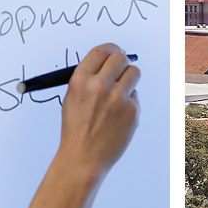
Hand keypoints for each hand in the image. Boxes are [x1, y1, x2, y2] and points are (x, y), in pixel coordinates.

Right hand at [52, 44, 139, 175]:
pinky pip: (136, 96)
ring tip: (119, 94)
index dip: (111, 49)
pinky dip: (129, 103)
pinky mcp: (132, 111)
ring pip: (134, 72)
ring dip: (129, 78)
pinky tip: (117, 117)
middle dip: (122, 62)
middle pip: (120, 58)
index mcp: (80, 81)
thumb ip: (89, 79)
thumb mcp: (72, 99)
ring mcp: (118, 98)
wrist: (83, 158)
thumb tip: (109, 62)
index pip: (101, 51)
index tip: (115, 52)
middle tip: (121, 70)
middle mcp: (99, 86)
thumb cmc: (76, 130)